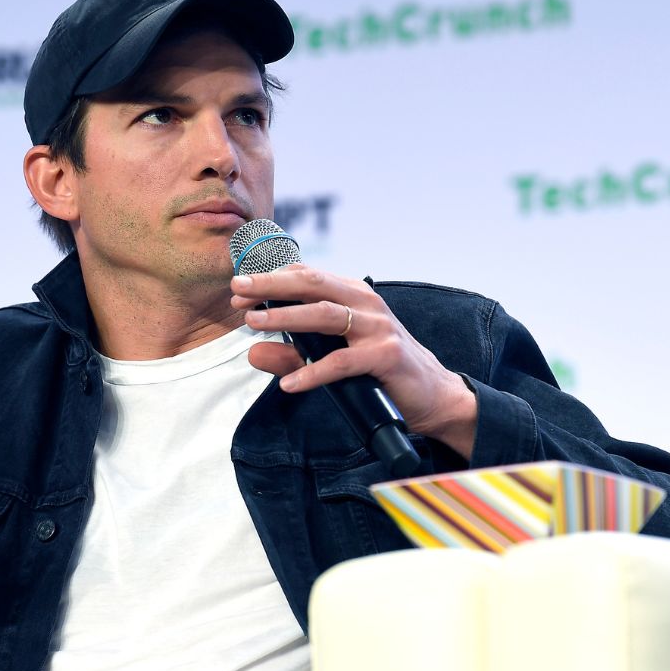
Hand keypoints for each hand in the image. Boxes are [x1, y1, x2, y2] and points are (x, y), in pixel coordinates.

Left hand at [230, 265, 476, 458]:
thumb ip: (293, 355)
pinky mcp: (386, 355)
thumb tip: (253, 352)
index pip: (307, 275)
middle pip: (312, 284)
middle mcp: (365, 303)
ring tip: (253, 325)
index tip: (239, 287)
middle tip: (237, 291)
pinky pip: (342, 362)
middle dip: (271, 284)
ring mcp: (378, 327)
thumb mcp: (330, 360)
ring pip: (324, 314)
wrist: (432, 395)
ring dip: (285, 318)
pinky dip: (312, 372)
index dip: (270, 278)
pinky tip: (289, 384)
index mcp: (352, 295)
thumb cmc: (379, 371)